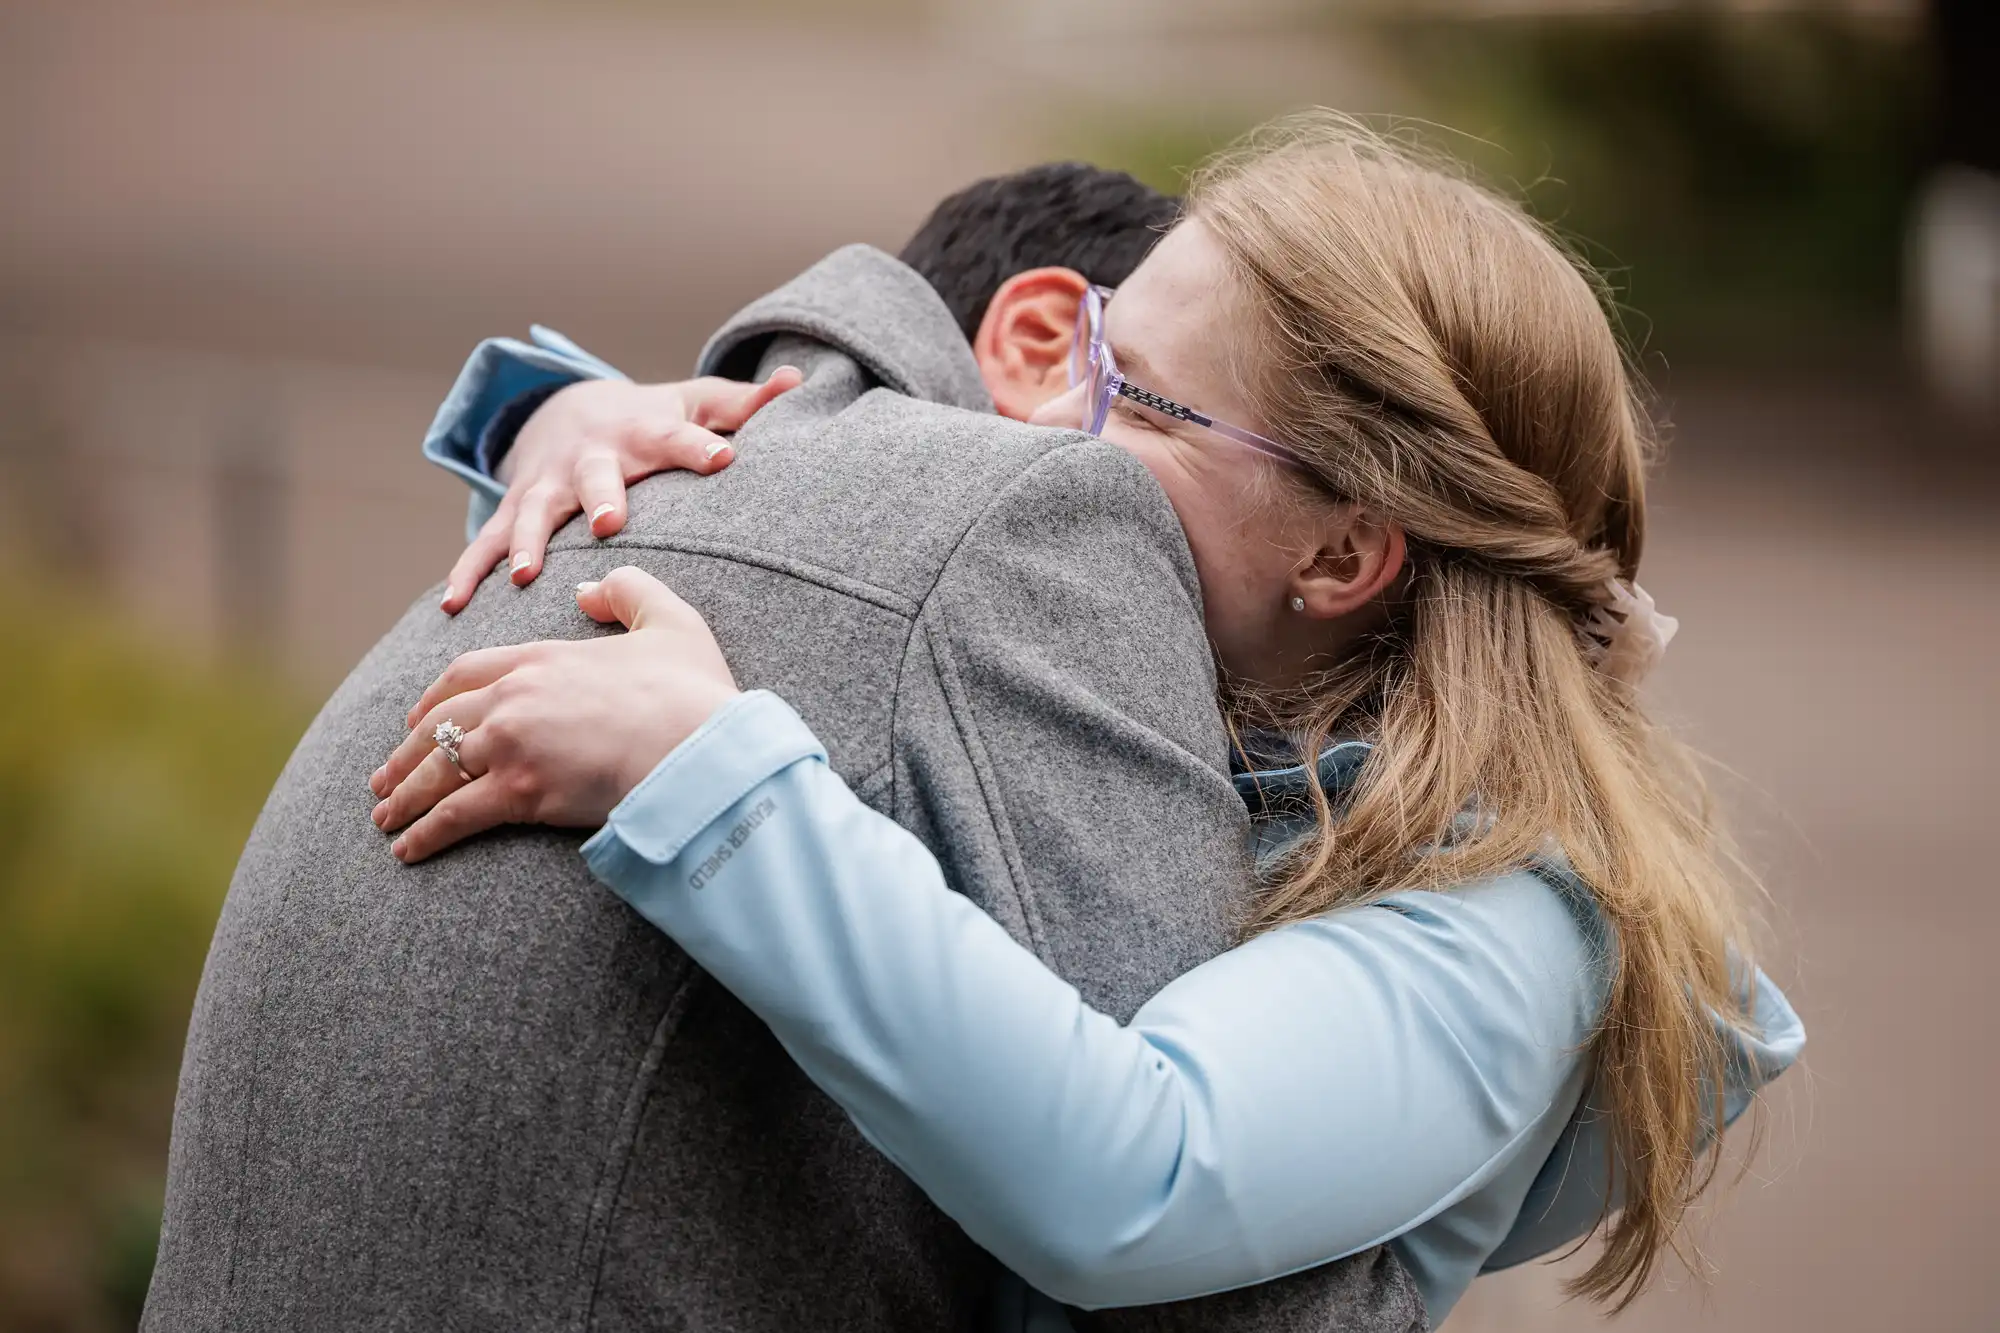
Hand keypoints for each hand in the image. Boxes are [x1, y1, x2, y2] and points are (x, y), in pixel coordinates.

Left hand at [371, 567, 739, 861]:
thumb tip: (586, 589)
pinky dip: (423, 833)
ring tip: (385, 819)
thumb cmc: (693, 693)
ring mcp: (511, 744)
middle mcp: (514, 697)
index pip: (467, 673)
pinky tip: (405, 849)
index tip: (418, 719)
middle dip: (406, 753)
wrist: (701, 748)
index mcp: (542, 657)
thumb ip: (628, 591)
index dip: (434, 698)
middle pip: (438, 723)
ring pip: (436, 769)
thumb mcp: (670, 621)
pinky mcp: (519, 792)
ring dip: (403, 796)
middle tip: (386, 777)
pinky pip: (454, 815)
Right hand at [440, 368, 802, 612]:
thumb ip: (744, 404)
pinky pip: (486, 543)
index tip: (724, 457)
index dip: (699, 445)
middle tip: (611, 523)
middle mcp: (591, 458)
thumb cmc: (650, 419)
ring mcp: (547, 485)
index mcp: (642, 434)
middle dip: (602, 497)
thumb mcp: (694, 403)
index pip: (677, 437)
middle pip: (598, 476)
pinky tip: (453, 606)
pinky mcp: (515, 508)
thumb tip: (796, 382)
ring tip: (527, 575)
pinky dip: (468, 571)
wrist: (570, 409)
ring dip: (528, 543)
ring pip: (535, 514)